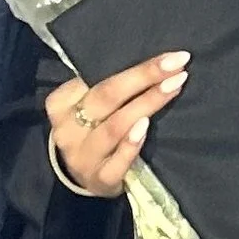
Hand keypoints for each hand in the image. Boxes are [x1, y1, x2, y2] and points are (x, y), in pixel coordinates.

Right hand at [45, 52, 187, 197]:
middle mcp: (67, 129)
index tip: (168, 58)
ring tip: (174, 86)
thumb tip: (151, 63)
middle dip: (144, 76)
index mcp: (61, 104)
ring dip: (147, 103)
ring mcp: (82, 157)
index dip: (135, 67)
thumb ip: (105, 88)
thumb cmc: (92, 132)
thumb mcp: (88, 108)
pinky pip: (117, 161)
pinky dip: (132, 143)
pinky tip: (147, 126)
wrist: (84, 180)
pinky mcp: (99, 180)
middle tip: (177, 64)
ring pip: (114, 126)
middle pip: (107, 96)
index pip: (96, 79)